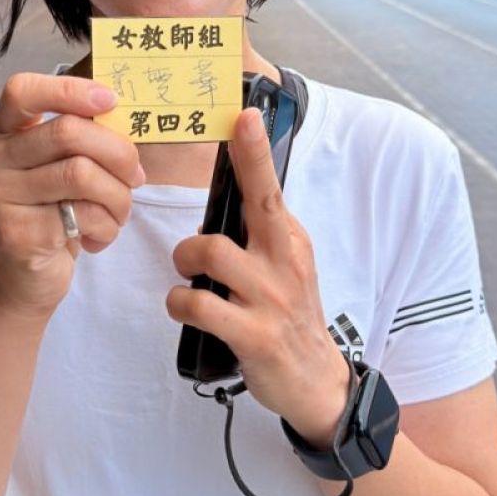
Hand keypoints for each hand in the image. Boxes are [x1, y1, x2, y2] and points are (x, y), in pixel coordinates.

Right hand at [0, 73, 144, 319]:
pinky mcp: (16, 232)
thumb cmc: (50, 217)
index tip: (109, 100)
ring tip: (118, 213)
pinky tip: (97, 238)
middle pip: (67, 132)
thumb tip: (121, 114)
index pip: (22, 91)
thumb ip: (79, 140)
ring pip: (82, 174)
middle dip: (118, 153)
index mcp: (1, 135)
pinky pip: (84, 214)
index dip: (69, 90)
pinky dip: (107, 227)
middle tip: (136, 177)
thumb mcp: (58, 170)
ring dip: (118, 196)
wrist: (24, 282)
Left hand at [167, 107, 349, 443]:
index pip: (268, 186)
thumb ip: (260, 231)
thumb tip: (227, 191)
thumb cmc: (288, 314)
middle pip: (247, 209)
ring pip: (209, 254)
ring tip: (189, 285)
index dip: (253, 150)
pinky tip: (187, 311)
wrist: (316, 381)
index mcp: (289, 238)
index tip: (243, 114)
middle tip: (190, 259)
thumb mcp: (285, 265)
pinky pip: (198, 304)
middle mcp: (285, 261)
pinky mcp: (255, 335)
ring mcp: (272, 298)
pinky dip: (180, 304)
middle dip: (196, 228)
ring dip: (184, 267)